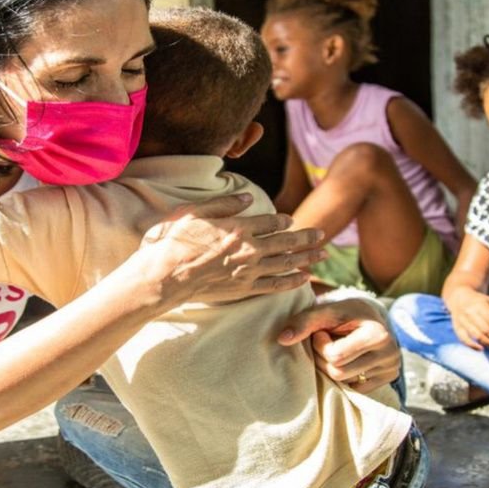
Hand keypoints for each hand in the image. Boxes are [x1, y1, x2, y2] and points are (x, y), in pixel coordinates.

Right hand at [135, 193, 324, 305]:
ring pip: (286, 263)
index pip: (270, 222)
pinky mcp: (244, 288)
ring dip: (307, 257)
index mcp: (238, 227)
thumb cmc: (175, 242)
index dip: (283, 221)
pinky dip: (293, 281)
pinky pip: (276, 285)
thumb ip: (224, 204)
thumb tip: (249, 198)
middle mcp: (249, 249)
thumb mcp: (196, 212)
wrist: (166, 276)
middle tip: (322, 235)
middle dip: (306, 238)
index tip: (291, 220)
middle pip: (286, 242)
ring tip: (322, 254)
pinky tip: (305, 278)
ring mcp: (249, 271)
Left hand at [277, 299, 400, 393]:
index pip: (334, 355)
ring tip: (336, 349)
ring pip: (345, 382)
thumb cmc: (347, 313)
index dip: (319, 344)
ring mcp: (390, 368)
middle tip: (325, 342)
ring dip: (331, 367)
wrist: (373, 317)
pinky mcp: (387, 379)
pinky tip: (347, 360)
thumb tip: (282, 339)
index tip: (321, 332)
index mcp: (377, 334)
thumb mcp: (328, 310)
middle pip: (338, 371)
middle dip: (323, 357)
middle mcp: (389, 354)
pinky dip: (345, 376)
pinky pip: (354, 389)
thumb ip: (304, 321)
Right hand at [445, 286, 488, 351]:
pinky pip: (464, 339)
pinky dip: (472, 346)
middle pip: (485, 329)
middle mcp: (469, 313)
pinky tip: (483, 349)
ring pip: (477, 336)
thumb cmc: (479, 301)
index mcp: (479, 305)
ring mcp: (462, 321)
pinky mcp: (457, 328)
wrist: (459, 297)